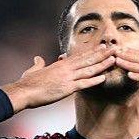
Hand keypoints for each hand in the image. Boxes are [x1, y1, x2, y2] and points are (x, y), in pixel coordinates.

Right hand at [1, 45, 116, 111]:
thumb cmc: (27, 82)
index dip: (92, 52)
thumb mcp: (33, 70)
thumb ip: (38, 63)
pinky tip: (103, 78)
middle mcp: (65, 68)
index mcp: (60, 64)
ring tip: (114, 59)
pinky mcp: (66, 88)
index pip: (79, 56)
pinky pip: (83, 84)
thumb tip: (38, 58)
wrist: (23, 91)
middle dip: (102, 54)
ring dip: (102, 64)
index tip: (102, 47)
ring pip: (88, 69)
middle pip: (87, 59)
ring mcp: (67, 78)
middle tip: (114, 48)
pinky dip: (94, 81)